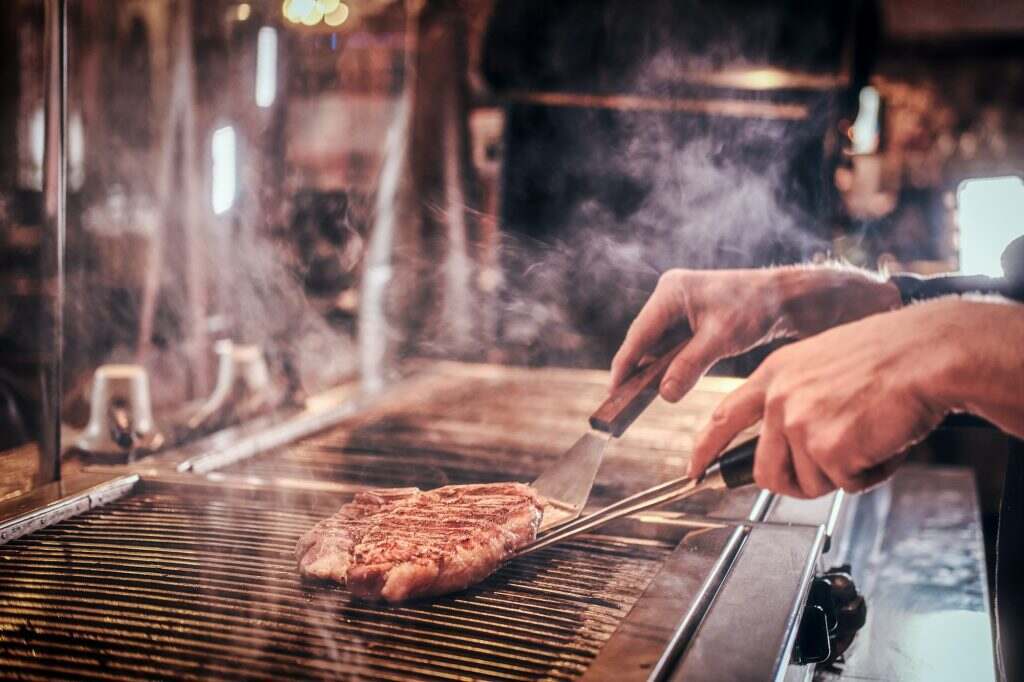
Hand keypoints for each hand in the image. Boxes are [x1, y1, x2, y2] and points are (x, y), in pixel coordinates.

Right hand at [610, 266, 900, 401]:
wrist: (787, 299)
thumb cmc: (757, 308)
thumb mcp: (721, 339)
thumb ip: (689, 366)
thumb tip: (663, 394)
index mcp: (671, 292)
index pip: (639, 334)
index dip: (624, 365)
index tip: (613, 391)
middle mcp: (670, 295)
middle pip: (644, 340)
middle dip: (637, 370)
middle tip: (622, 402)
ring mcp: (679, 306)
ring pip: (657, 345)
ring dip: (654, 369)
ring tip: (638, 398)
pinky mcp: (691, 318)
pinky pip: (672, 346)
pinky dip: (669, 365)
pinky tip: (666, 384)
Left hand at [688, 297, 1023, 497]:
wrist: (925, 353)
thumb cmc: (888, 358)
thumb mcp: (821, 364)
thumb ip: (796, 399)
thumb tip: (790, 445)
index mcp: (774, 374)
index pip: (722, 417)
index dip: (705, 450)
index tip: (693, 471)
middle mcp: (778, 399)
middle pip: (767, 472)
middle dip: (798, 482)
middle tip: (832, 469)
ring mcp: (799, 423)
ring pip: (807, 482)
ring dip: (841, 474)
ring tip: (866, 438)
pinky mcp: (827, 447)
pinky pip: (846, 484)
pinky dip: (870, 473)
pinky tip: (883, 440)